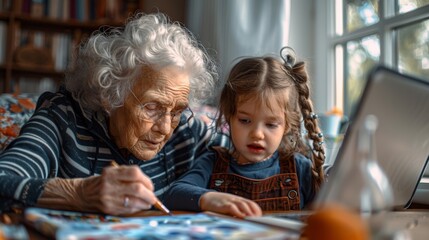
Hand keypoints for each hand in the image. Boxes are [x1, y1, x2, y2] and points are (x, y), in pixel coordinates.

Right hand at [37, 165, 156, 214]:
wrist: (80, 194)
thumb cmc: (100, 182)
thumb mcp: (111, 172)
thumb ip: (127, 174)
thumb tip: (148, 183)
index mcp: (110, 173)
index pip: (134, 173)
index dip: (146, 179)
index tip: (150, 184)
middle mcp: (109, 185)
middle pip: (137, 188)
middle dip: (149, 193)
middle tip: (153, 195)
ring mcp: (108, 198)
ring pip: (134, 201)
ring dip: (146, 202)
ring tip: (149, 202)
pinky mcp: (108, 208)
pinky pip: (128, 209)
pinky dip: (137, 208)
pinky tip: (140, 206)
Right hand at [200, 192, 261, 217]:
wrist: (206, 198)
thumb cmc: (219, 205)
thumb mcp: (230, 206)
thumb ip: (238, 211)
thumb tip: (246, 220)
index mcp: (239, 200)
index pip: (251, 203)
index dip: (257, 210)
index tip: (260, 218)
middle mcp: (236, 199)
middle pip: (249, 204)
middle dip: (255, 212)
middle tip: (258, 220)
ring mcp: (229, 201)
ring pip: (242, 204)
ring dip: (248, 212)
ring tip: (252, 219)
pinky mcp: (223, 205)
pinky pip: (232, 207)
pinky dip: (237, 212)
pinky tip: (241, 217)